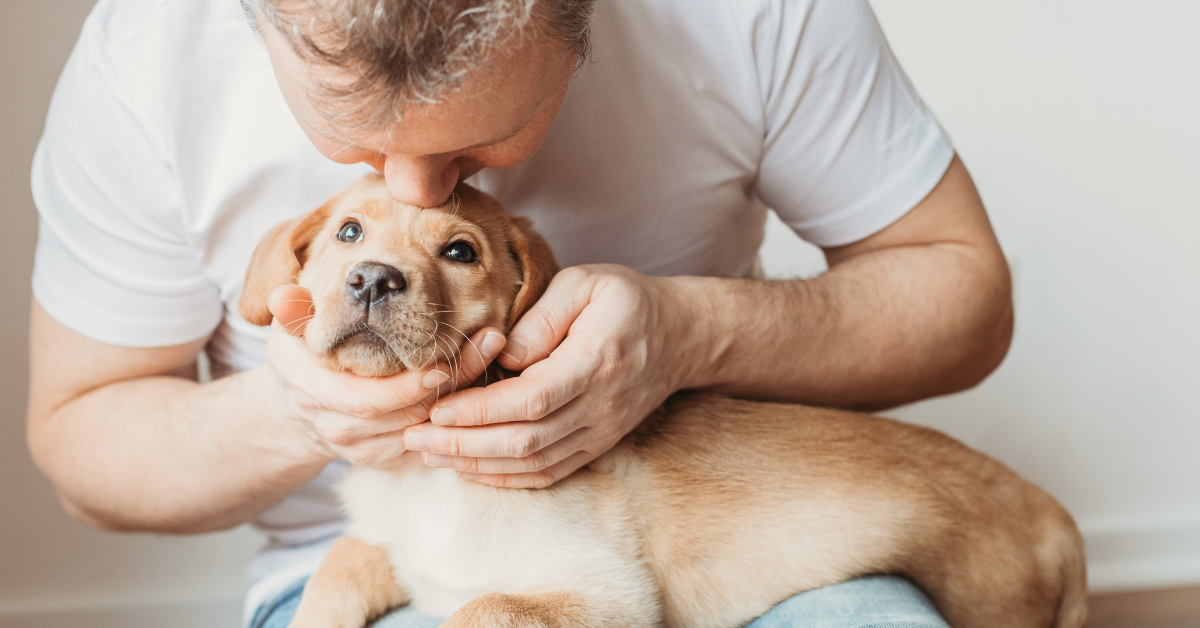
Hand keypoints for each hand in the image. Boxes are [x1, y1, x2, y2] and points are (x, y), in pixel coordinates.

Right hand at [264, 285, 507, 471]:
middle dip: (454, 382)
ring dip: (465, 397)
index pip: (366, 400)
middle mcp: (337, 429)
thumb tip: (282, 296)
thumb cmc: (307, 356)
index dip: (409, 385)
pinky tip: (484, 384)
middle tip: (491, 342)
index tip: (446, 359)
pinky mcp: (389, 460)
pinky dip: (460, 417)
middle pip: (406, 414)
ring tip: (494, 355)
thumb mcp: (292, 331)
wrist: (304, 409)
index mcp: (312, 393)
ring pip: (426, 430)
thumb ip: (294, 313)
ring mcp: (364, 450)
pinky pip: (432, 442)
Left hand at [401, 265, 697, 487]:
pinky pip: (549, 472)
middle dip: (463, 444)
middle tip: (414, 438)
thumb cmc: (626, 301)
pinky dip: (506, 477)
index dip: (480, 410)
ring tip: (430, 454)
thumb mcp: (584, 284)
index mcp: (596, 360)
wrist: (680, 336)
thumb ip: (541, 317)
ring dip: (477, 464)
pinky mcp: (597, 444)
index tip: (437, 409)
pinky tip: (470, 467)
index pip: (532, 398)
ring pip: (534, 463)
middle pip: (526, 440)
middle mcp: (601, 405)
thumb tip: (501, 354)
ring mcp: (601, 431)